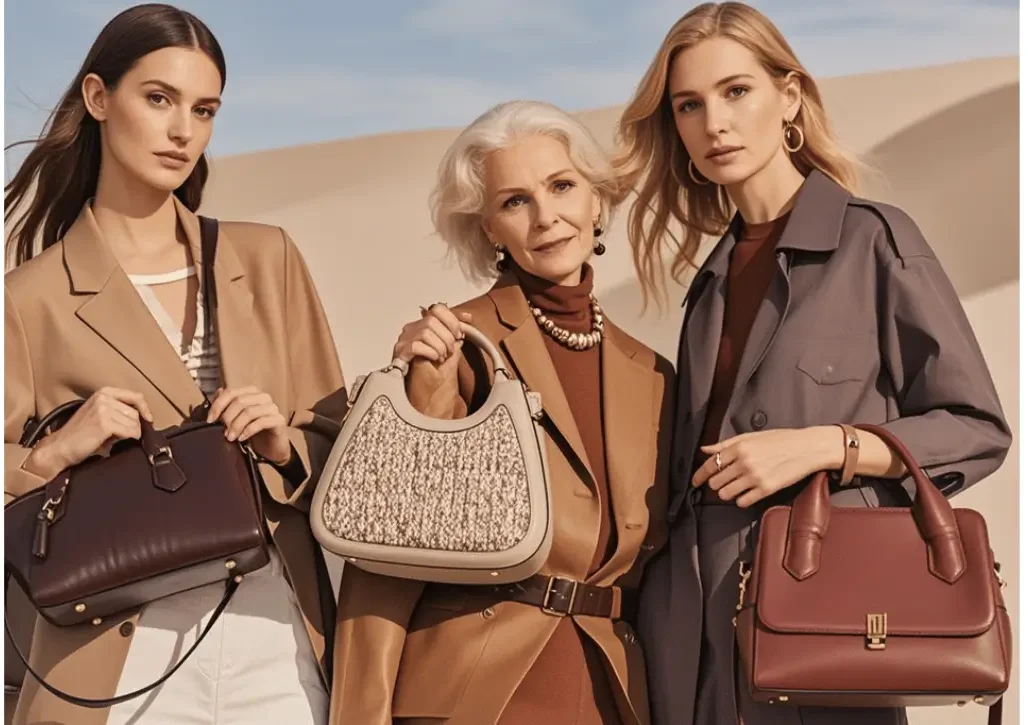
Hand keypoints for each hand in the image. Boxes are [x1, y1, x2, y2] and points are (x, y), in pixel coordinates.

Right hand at [26, 387, 153, 479]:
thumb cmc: (80, 434)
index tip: (148, 420)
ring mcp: (104, 409)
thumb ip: (118, 411)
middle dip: (134, 426)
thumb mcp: (100, 415)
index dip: (145, 409)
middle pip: (136, 412)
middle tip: (124, 435)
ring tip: (117, 439)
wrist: (60, 447)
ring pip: (135, 423)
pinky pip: (131, 431)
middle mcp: (104, 397)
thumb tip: (143, 418)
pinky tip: (118, 442)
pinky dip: (130, 438)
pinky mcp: (105, 423)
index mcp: (104, 392)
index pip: (136, 396)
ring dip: (131, 433)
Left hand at [207, 386, 291, 464]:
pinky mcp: (279, 420)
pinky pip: (261, 422)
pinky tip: (241, 438)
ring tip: (230, 437)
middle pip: (240, 401)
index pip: (231, 392)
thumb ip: (226, 406)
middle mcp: (263, 397)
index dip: (218, 405)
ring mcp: (272, 408)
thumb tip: (214, 396)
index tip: (210, 419)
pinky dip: (248, 431)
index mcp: (251, 392)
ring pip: (250, 411)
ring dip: (236, 425)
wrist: (271, 448)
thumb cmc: (252, 432)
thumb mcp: (235, 419)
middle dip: (227, 417)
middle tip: (222, 431)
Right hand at [392, 303, 471, 374]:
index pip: (437, 309)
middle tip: (450, 350)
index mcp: (423, 326)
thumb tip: (466, 319)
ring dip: (440, 346)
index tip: (461, 331)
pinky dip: (430, 352)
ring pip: (425, 331)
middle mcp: (411, 330)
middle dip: (447, 336)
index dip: (452, 318)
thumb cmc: (438, 374)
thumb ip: (456, 333)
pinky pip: (416, 345)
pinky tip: (434, 359)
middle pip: (432, 319)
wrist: (430, 396)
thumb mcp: (452, 350)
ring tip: (442, 357)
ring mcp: (404, 341)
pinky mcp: (400, 354)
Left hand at [692, 427, 841, 507]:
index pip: (710, 464)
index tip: (695, 482)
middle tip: (721, 483)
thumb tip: (705, 449)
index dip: (699, 475)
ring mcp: (755, 477)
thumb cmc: (780, 439)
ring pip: (726, 494)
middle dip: (715, 484)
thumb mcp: (751, 436)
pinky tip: (746, 493)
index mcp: (739, 447)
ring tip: (734, 488)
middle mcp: (744, 462)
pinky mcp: (766, 489)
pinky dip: (741, 500)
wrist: (807, 448)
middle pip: (716, 482)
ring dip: (727, 493)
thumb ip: (726, 444)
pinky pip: (742, 502)